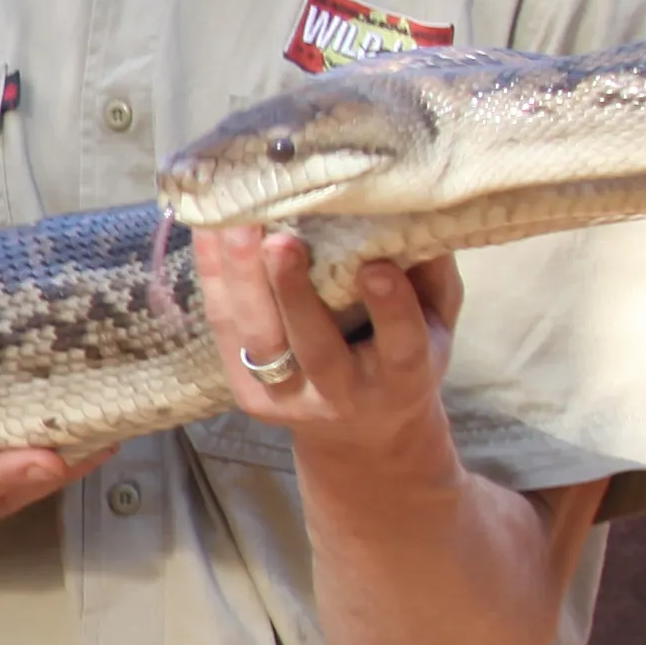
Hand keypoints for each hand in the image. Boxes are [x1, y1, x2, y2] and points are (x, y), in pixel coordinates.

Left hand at [196, 228, 461, 463]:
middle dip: (293, 292)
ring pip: (259, 339)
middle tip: (279, 241)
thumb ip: (432, 277)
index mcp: (404, 378)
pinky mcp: (248, 395)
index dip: (390, 307)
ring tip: (232, 224)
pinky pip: (226, 333)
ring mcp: (289, 399)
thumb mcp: (438, 324)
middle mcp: (344, 394)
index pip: (401, 343)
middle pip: (315, 346)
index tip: (376, 266)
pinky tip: (207, 234)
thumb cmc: (402, 358)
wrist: (362, 435)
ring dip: (240, 279)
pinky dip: (214, 281)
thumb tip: (414, 209)